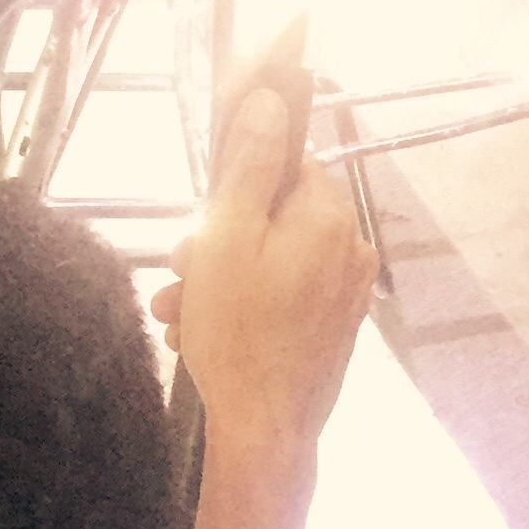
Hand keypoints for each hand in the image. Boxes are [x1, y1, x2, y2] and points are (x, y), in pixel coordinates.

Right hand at [152, 89, 377, 457]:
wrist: (265, 430)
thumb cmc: (240, 333)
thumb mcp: (227, 236)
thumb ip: (249, 164)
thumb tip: (270, 98)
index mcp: (330, 215)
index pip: (286, 165)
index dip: (236, 187)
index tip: (202, 221)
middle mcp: (349, 247)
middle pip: (273, 216)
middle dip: (216, 242)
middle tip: (180, 273)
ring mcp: (345, 292)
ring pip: (270, 261)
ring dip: (219, 279)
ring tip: (178, 312)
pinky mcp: (332, 328)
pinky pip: (282, 297)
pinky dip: (243, 306)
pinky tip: (202, 333)